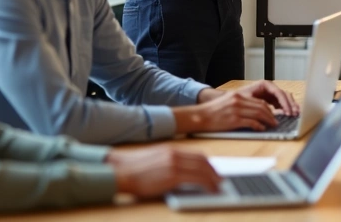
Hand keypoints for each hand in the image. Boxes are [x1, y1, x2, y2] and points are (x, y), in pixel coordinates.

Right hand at [106, 146, 220, 197]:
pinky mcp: (173, 175)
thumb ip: (169, 162)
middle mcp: (175, 154)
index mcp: (171, 150)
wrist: (120, 171)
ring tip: (218, 186)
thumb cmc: (133, 169)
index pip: (197, 154)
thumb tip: (182, 171)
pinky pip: (197, 179)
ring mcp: (174, 164)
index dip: (208, 163)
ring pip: (203, 169)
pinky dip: (208, 184)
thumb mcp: (155, 160)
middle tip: (220, 179)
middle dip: (214, 171)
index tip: (213, 170)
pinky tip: (211, 190)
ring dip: (213, 178)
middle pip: (203, 161)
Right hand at [173, 89, 278, 133]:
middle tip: (275, 122)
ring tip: (272, 126)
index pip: (258, 101)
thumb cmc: (212, 112)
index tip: (272, 114)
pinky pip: (252, 123)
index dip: (268, 109)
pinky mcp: (234, 120)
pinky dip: (259, 126)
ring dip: (268, 121)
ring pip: (259, 114)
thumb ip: (241, 105)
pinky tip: (261, 129)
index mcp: (237, 96)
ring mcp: (236, 110)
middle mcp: (238, 101)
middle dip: (271, 115)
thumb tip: (254, 113)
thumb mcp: (227, 103)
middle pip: (261, 107)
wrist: (199, 116)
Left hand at [235, 80, 299, 116]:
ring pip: (285, 99)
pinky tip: (289, 115)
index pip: (279, 93)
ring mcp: (271, 94)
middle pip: (284, 95)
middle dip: (291, 104)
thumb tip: (268, 112)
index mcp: (265, 84)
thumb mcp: (247, 100)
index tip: (287, 111)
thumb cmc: (237, 98)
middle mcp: (270, 88)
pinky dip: (286, 109)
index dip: (285, 102)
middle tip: (294, 114)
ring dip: (291, 106)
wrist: (231, 100)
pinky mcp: (271, 101)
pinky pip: (282, 104)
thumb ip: (258, 105)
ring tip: (295, 114)